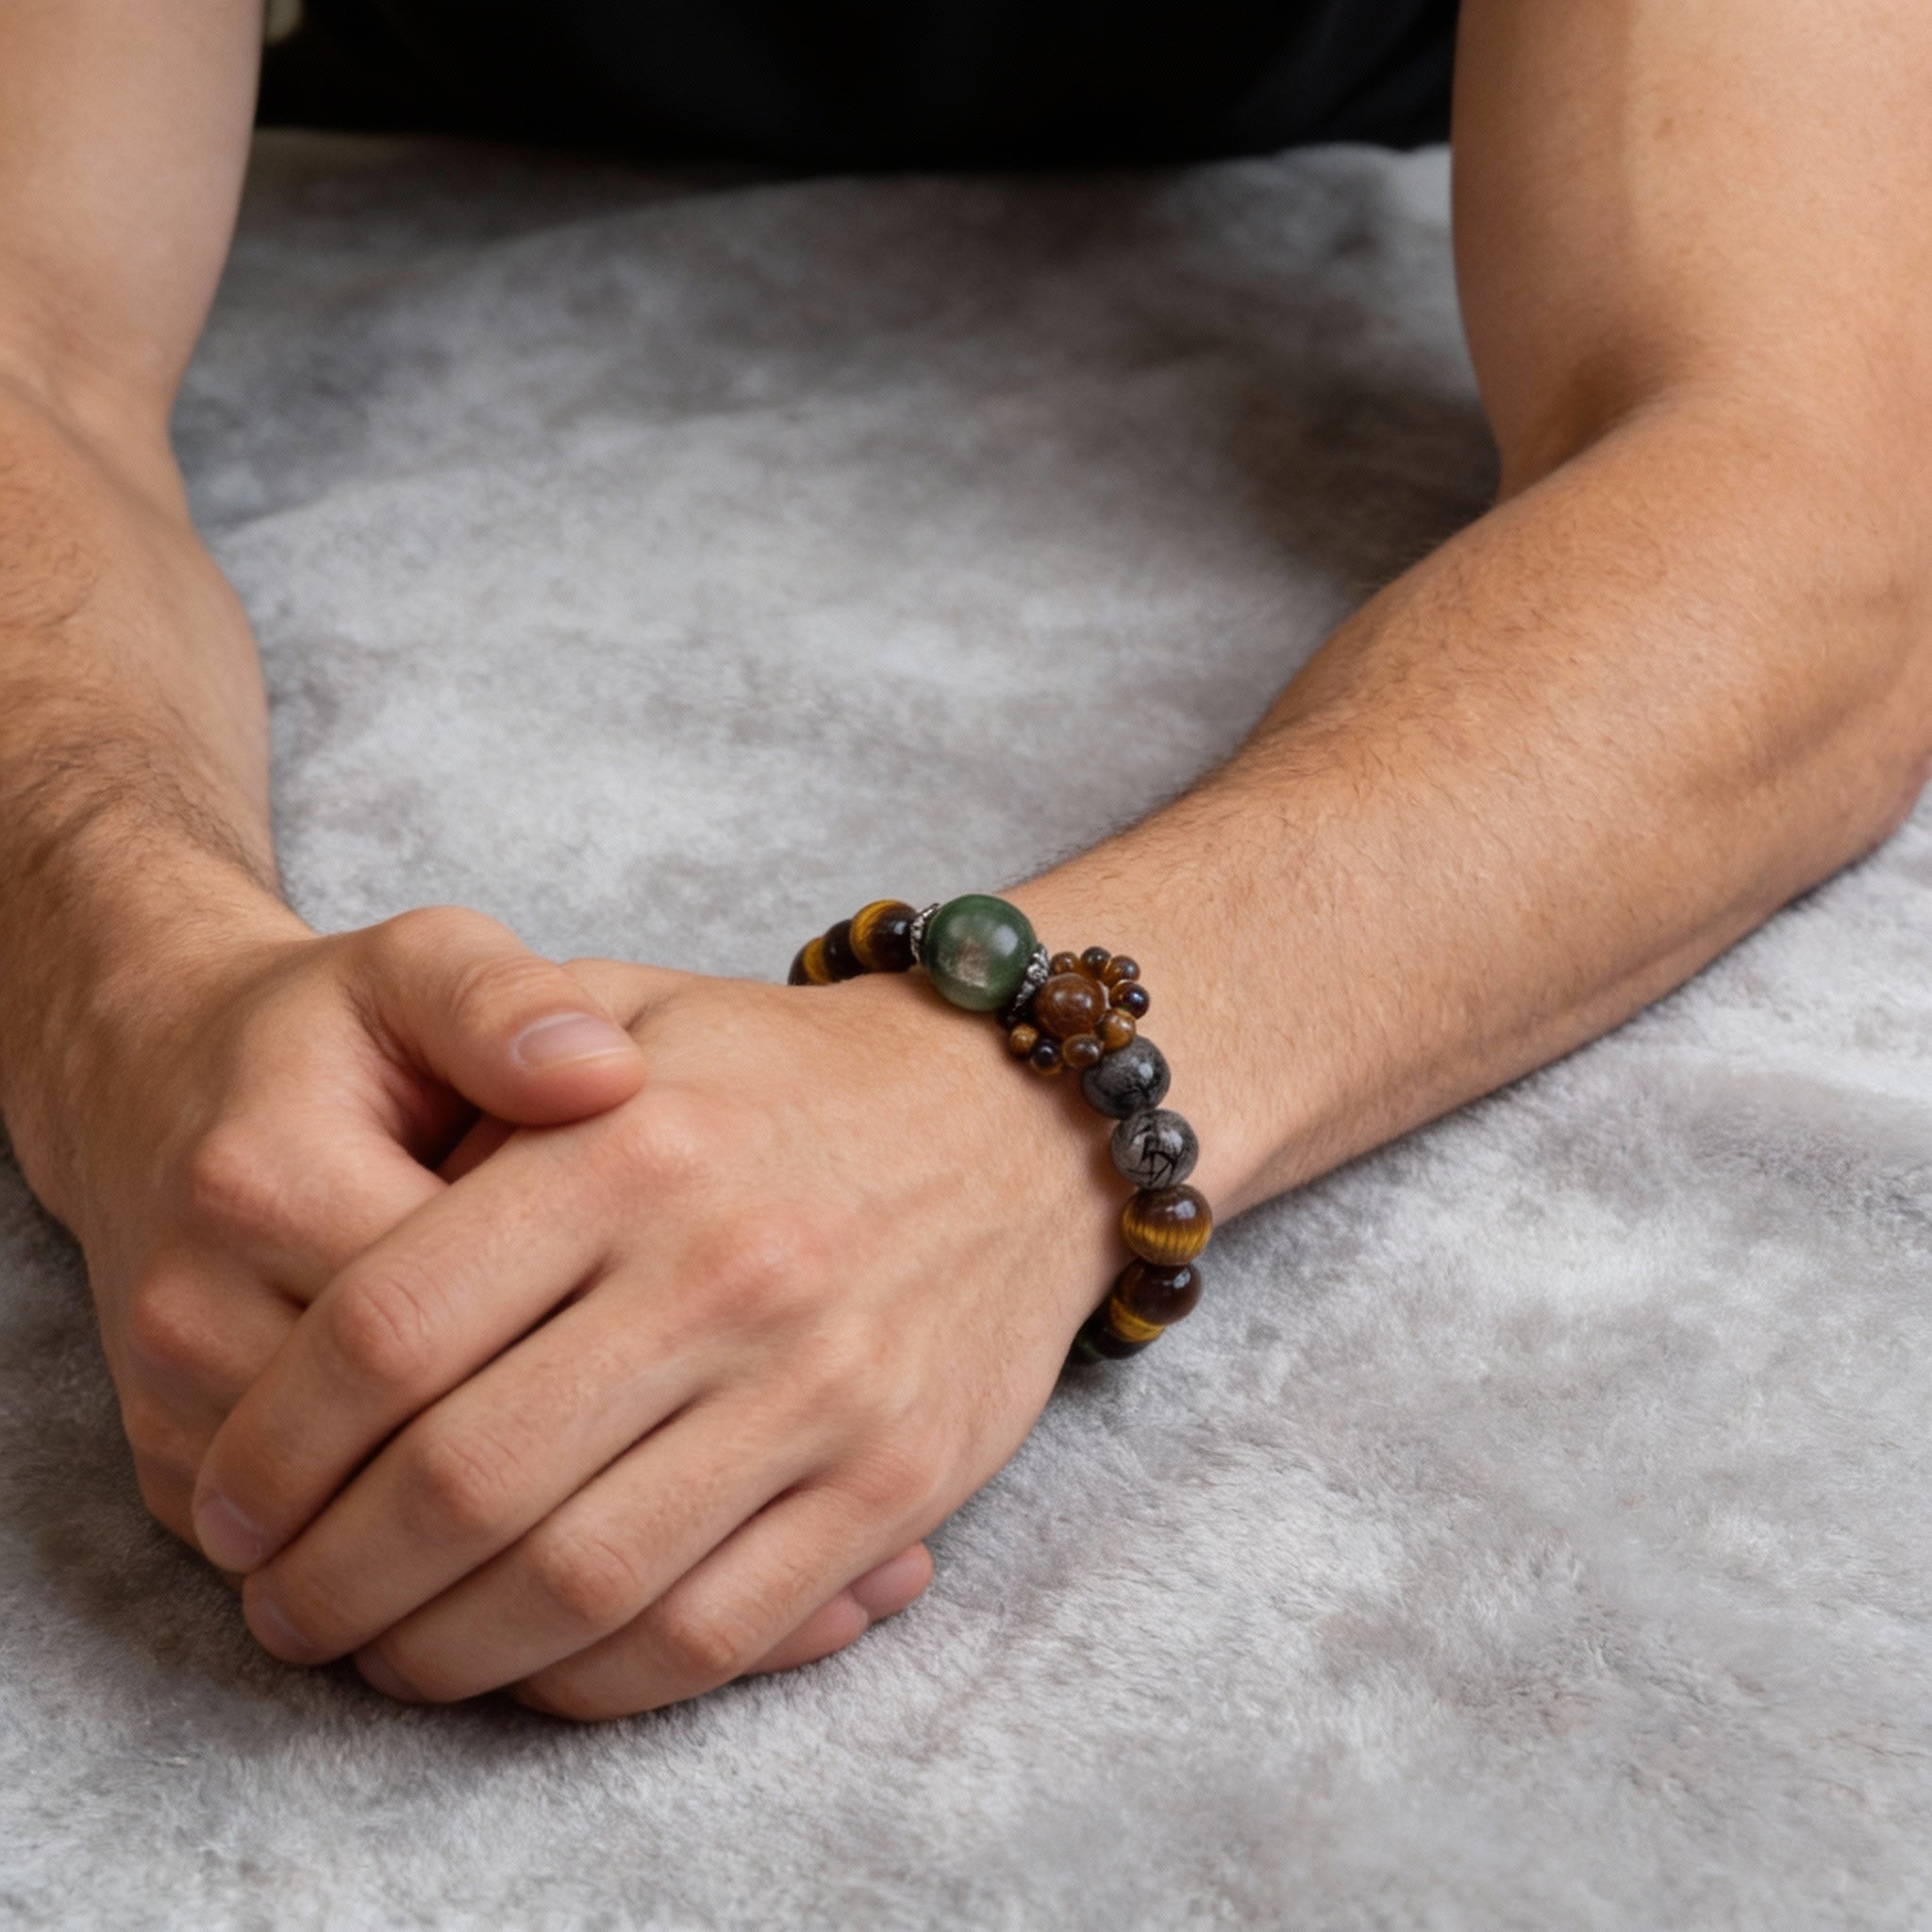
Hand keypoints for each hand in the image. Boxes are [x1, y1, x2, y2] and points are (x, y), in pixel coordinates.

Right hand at [38, 896, 647, 1552]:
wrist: (163, 1091)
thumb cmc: (333, 1032)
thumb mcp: (421, 967)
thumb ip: (506, 1003)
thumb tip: (610, 1071)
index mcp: (270, 1178)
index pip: (455, 1312)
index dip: (588, 1331)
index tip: (705, 1331)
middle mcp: (194, 1308)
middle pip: (413, 1436)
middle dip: (560, 1456)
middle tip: (702, 1446)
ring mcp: (170, 1405)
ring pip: (361, 1517)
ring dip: (496, 1525)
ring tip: (642, 1490)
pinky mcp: (166, 1464)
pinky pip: (312, 1546)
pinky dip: (423, 1556)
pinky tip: (539, 1523)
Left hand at [194, 958, 1124, 1716]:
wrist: (1017, 1119)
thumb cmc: (791, 1078)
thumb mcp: (636, 1016)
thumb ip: (482, 1094)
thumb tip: (327, 1249)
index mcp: (633, 1147)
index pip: (392, 1325)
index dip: (277, 1439)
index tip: (233, 1497)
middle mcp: (726, 1268)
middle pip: (464, 1477)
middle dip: (331, 1576)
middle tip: (280, 1604)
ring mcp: (822, 1386)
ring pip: (578, 1582)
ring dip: (442, 1652)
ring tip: (381, 1652)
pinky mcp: (894, 1481)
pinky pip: (709, 1633)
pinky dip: (592, 1682)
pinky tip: (529, 1665)